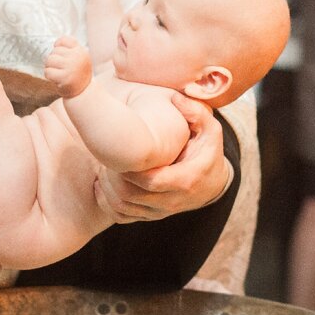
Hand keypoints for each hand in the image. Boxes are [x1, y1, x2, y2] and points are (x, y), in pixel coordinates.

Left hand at [44, 36, 92, 97]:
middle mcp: (77, 57)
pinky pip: (48, 72)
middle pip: (54, 51)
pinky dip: (49, 76)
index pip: (64, 40)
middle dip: (54, 60)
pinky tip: (56, 79)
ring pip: (49, 60)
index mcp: (81, 51)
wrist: (83, 92)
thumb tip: (55, 43)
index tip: (62, 56)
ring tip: (58, 73)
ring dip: (50, 67)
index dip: (58, 47)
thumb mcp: (78, 58)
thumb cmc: (76, 73)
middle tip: (61, 69)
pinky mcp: (65, 78)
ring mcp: (71, 67)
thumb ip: (70, 48)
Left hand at [94, 93, 230, 221]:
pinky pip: (122, 216)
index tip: (120, 151)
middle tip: (104, 157)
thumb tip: (177, 98)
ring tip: (103, 167)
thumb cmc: (207, 152)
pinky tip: (101, 185)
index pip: (150, 181)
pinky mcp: (150, 216)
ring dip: (107, 189)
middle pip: (131, 196)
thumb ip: (196, 112)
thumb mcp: (210, 130)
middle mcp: (171, 201)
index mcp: (185, 180)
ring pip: (123, 208)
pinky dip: (107, 203)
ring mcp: (159, 211)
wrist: (212, 183)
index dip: (130, 168)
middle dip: (113, 178)